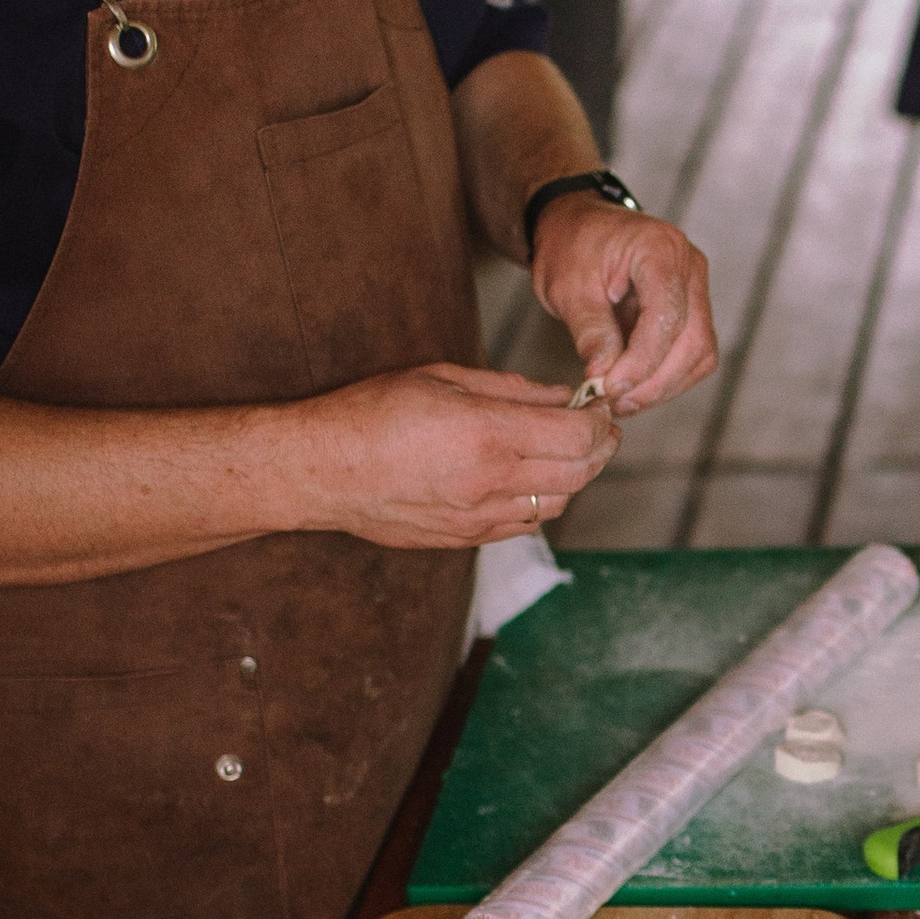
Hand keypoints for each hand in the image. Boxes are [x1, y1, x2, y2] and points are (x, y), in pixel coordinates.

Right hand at [287, 358, 617, 545]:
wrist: (319, 471)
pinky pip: (523, 525)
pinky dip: (539, 502)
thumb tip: (560, 395)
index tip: (598, 405)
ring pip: (557, 504)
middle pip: (579, 473)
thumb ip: (510, 389)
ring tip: (564, 451)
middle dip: (599, 447)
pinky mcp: (464, 539)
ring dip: (572, 478)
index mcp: (487, 434)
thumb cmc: (370, 413)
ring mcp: (478, 518)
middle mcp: (489, 482)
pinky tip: (528, 479)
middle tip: (597, 427)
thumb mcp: (442, 378)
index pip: (578, 433)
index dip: (600, 418)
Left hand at [531, 201, 716, 415]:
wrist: (577, 228)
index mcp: (659, 248)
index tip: (611, 388)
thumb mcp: (567, 288)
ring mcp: (696, 287)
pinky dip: (667, 378)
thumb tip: (603, 378)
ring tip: (622, 401)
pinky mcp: (692, 309)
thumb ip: (590, 332)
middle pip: (692, 340)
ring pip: (699, 353)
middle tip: (615, 402)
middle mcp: (689, 266)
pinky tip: (635, 388)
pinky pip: (693, 354)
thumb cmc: (570, 246)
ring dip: (663, 385)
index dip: (642, 360)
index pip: (666, 315)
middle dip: (654, 381)